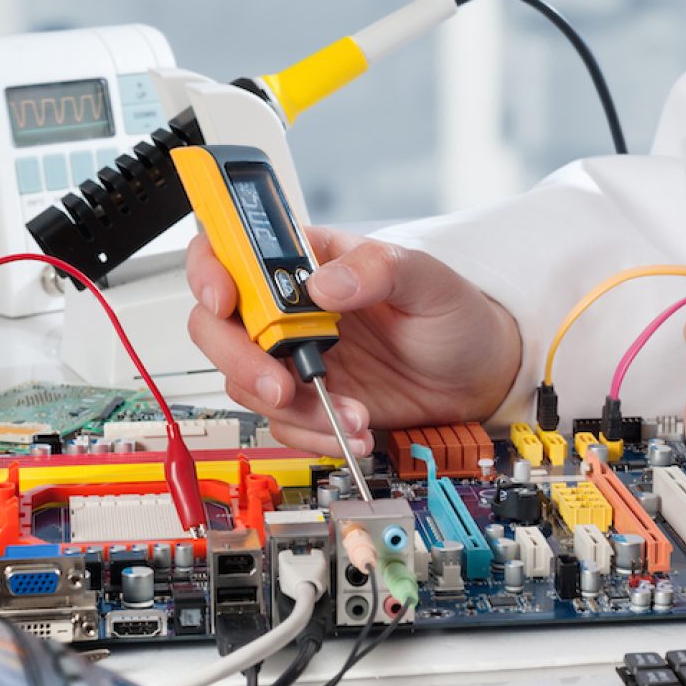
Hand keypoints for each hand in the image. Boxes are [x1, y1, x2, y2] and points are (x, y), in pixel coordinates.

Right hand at [186, 227, 520, 456]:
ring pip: (244, 383)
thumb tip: (324, 284)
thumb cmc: (452, 315)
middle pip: (216, 326)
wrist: (475, 376)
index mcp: (307, 262)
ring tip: (350, 413)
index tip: (225, 301)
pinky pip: (281, 423)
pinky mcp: (308, 401)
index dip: (210, 270)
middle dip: (239, 359)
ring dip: (291, 409)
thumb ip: (379, 268)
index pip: (231, 250)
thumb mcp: (427, 279)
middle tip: (282, 385)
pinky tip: (355, 430)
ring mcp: (294, 358)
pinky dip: (313, 435)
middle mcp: (289, 311)